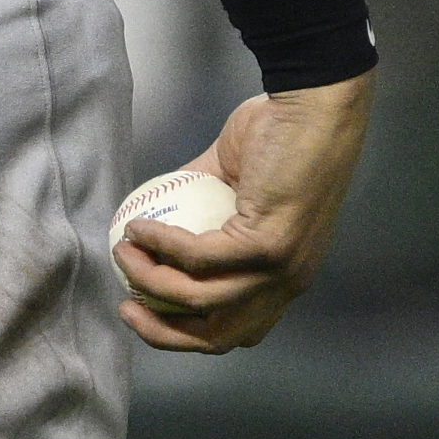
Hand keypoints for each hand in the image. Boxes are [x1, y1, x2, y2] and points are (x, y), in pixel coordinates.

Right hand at [115, 68, 373, 353]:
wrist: (315, 102)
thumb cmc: (283, 132)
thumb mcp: (235, 182)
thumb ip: (202, 205)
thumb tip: (156, 217)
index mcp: (287, 275)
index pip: (237, 330)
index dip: (188, 334)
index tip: (150, 312)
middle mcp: (288, 283)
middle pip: (217, 336)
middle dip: (163, 331)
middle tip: (127, 306)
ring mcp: (280, 269)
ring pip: (199, 298)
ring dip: (150, 282)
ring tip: (122, 253)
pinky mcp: (267, 246)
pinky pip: (198, 256)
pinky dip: (161, 244)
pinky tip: (138, 227)